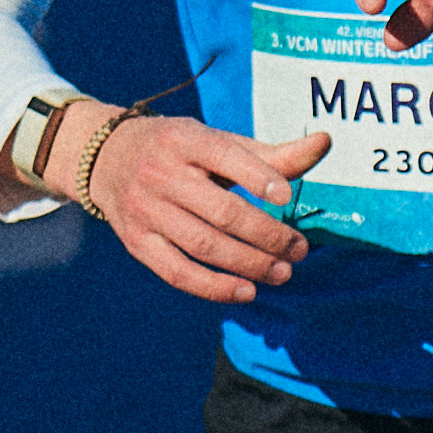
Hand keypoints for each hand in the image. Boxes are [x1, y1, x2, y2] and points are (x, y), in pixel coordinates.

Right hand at [74, 108, 319, 302]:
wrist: (108, 158)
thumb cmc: (182, 151)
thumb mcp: (219, 142)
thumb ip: (271, 154)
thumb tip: (325, 144)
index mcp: (185, 140)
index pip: (224, 155)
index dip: (257, 177)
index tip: (287, 196)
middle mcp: (161, 173)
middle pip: (220, 211)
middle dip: (266, 234)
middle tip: (299, 249)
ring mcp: (146, 210)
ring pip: (203, 244)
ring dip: (248, 264)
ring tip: (283, 272)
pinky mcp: (137, 241)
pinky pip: (177, 271)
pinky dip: (213, 286)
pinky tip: (246, 291)